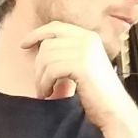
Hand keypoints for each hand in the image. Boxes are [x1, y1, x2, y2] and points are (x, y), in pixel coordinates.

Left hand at [20, 21, 137, 128]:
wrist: (114, 109)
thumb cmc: (96, 93)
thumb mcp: (82, 66)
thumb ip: (66, 54)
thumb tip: (39, 48)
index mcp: (89, 37)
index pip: (56, 27)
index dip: (36, 34)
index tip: (23, 45)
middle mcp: (88, 39)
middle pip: (47, 44)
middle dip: (39, 66)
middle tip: (41, 85)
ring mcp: (86, 51)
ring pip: (46, 57)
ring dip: (41, 78)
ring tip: (45, 92)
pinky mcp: (82, 65)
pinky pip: (51, 70)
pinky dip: (45, 84)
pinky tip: (49, 94)